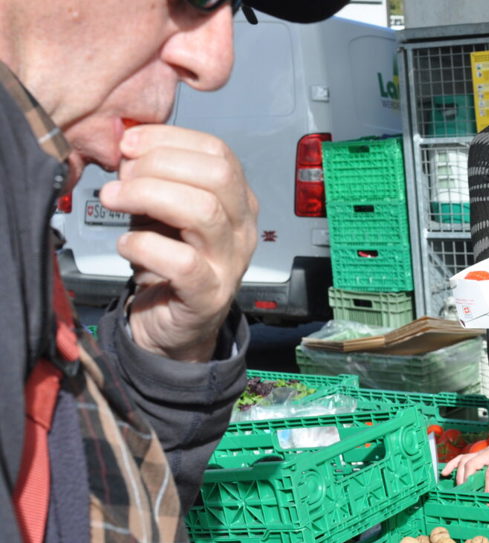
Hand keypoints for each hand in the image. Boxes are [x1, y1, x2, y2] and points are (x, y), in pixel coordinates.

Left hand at [99, 124, 257, 361]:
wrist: (175, 325)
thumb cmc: (168, 261)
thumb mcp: (165, 211)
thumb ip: (155, 178)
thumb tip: (127, 148)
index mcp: (237, 200)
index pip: (217, 152)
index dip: (170, 140)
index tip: (129, 144)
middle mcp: (242, 228)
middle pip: (217, 175)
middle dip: (159, 165)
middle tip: (122, 177)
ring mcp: (230, 262)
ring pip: (203, 211)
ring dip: (148, 196)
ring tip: (114, 200)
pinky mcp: (209, 294)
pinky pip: (183, 262)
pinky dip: (144, 246)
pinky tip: (126, 244)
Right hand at [441, 426, 488, 493]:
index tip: (488, 500)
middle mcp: (486, 453)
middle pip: (471, 465)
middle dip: (468, 481)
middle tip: (471, 495)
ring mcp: (479, 453)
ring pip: (464, 462)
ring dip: (460, 476)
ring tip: (461, 489)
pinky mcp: (475, 454)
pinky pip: (460, 457)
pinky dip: (451, 465)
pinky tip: (445, 473)